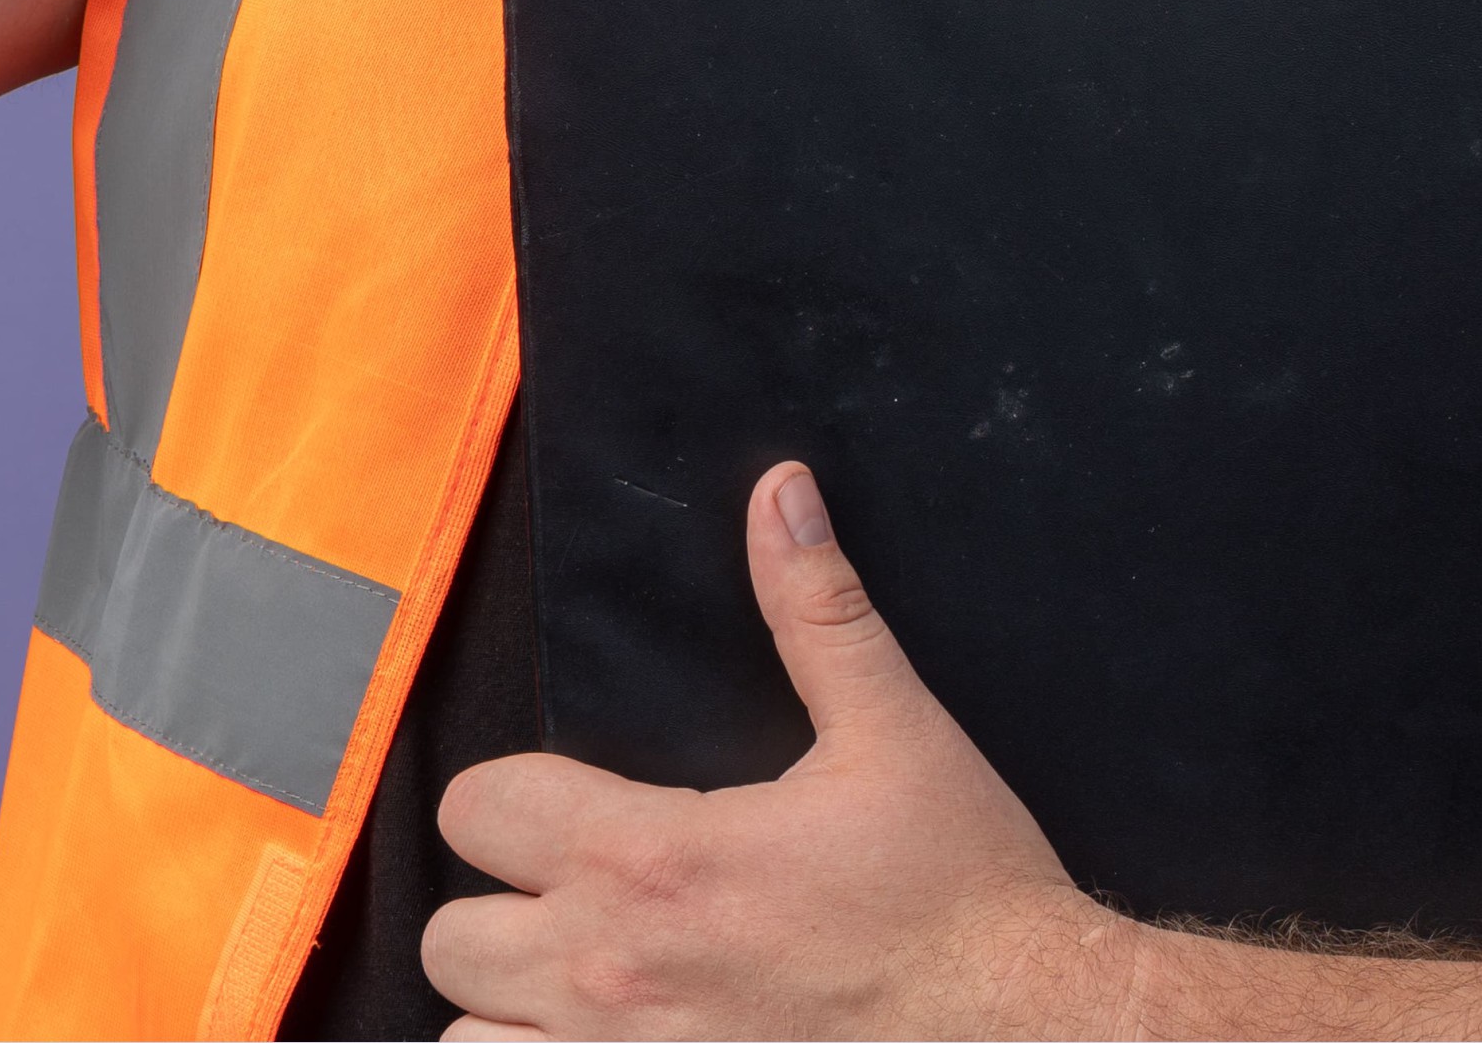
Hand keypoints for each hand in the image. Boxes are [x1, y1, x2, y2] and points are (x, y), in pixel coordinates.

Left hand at [422, 465, 1134, 1041]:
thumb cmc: (961, 898)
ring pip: (466, 1042)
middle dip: (503, 911)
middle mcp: (614, 971)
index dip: (513, 801)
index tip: (567, 812)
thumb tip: (780, 494)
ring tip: (577, 994)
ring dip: (510, 1014)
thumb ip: (817, 611)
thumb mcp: (894, 735)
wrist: (1029, 1026)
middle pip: (451, 937)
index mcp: (655, 859)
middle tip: (577, 906)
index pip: (475, 809)